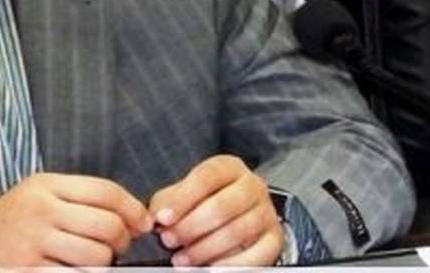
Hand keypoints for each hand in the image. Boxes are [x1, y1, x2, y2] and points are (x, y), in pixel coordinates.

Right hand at [0, 172, 152, 271]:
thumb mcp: (39, 194)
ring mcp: (35, 241)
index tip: (142, 222)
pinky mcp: (31, 269)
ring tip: (90, 260)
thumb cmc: (12, 220)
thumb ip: (79, 199)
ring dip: (103, 263)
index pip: (105, 191)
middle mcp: (41, 209)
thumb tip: (132, 217)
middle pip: (107, 226)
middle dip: (120, 241)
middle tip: (114, 247)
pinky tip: (75, 270)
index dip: (132, 208)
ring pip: (97, 256)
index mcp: (46, 186)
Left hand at [148, 155, 282, 266]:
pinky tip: (211, 269)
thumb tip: (155, 218)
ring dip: (205, 249)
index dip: (182, 199)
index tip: (162, 218)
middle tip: (169, 241)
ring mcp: (266, 212)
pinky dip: (233, 265)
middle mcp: (252, 186)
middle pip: (222, 206)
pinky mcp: (274, 238)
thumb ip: (169, 201)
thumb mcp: (187, 192)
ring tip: (182, 260)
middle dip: (191, 227)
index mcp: (228, 167)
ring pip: (238, 232)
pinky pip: (258, 254)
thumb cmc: (206, 200)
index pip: (206, 177)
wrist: (242, 212)